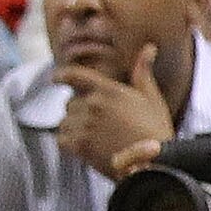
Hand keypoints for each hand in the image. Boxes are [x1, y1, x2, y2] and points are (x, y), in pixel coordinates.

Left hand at [55, 43, 173, 178]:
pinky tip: (86, 146)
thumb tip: (149, 47)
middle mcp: (94, 104)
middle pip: (71, 103)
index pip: (75, 75)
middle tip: (100, 124)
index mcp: (109, 90)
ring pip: (65, 121)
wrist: (154, 162)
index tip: (55, 78)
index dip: (62, 75)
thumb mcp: (151, 97)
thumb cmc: (155, 129)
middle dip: (80, 112)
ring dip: (74, 128)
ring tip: (96, 136)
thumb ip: (143, 72)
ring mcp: (85, 124)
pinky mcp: (80, 145)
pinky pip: (61, 139)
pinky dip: (69, 143)